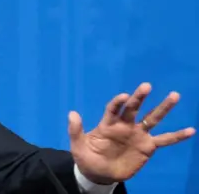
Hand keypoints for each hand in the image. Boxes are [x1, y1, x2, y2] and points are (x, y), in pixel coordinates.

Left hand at [67, 82, 194, 184]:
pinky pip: (164, 140)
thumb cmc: (87, 157)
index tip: (124, 96)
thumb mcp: (78, 145)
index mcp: (108, 123)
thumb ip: (76, 130)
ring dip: (163, 108)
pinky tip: (190, 130)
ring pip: (152, 118)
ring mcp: (138, 134)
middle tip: (146, 85)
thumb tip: (72, 113)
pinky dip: (177, 136)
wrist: (99, 174)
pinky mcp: (147, 147)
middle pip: (134, 108)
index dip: (118, 102)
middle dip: (140, 97)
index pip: (114, 109)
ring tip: (174, 95)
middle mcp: (125, 125)